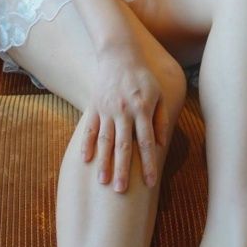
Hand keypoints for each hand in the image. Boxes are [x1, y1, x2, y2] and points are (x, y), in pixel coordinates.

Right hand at [81, 47, 168, 192]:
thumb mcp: (158, 95)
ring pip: (105, 141)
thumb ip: (161, 120)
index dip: (149, 164)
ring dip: (103, 162)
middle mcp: (124, 112)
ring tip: (102, 182)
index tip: (150, 183)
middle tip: (120, 191)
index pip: (147, 143)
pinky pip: (90, 129)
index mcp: (142, 110)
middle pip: (123, 146)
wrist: (119, 55)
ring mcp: (107, 110)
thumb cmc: (143, 77)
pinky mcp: (94, 107)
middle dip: (122, 170)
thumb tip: (161, 144)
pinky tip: (85, 160)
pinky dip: (87, 145)